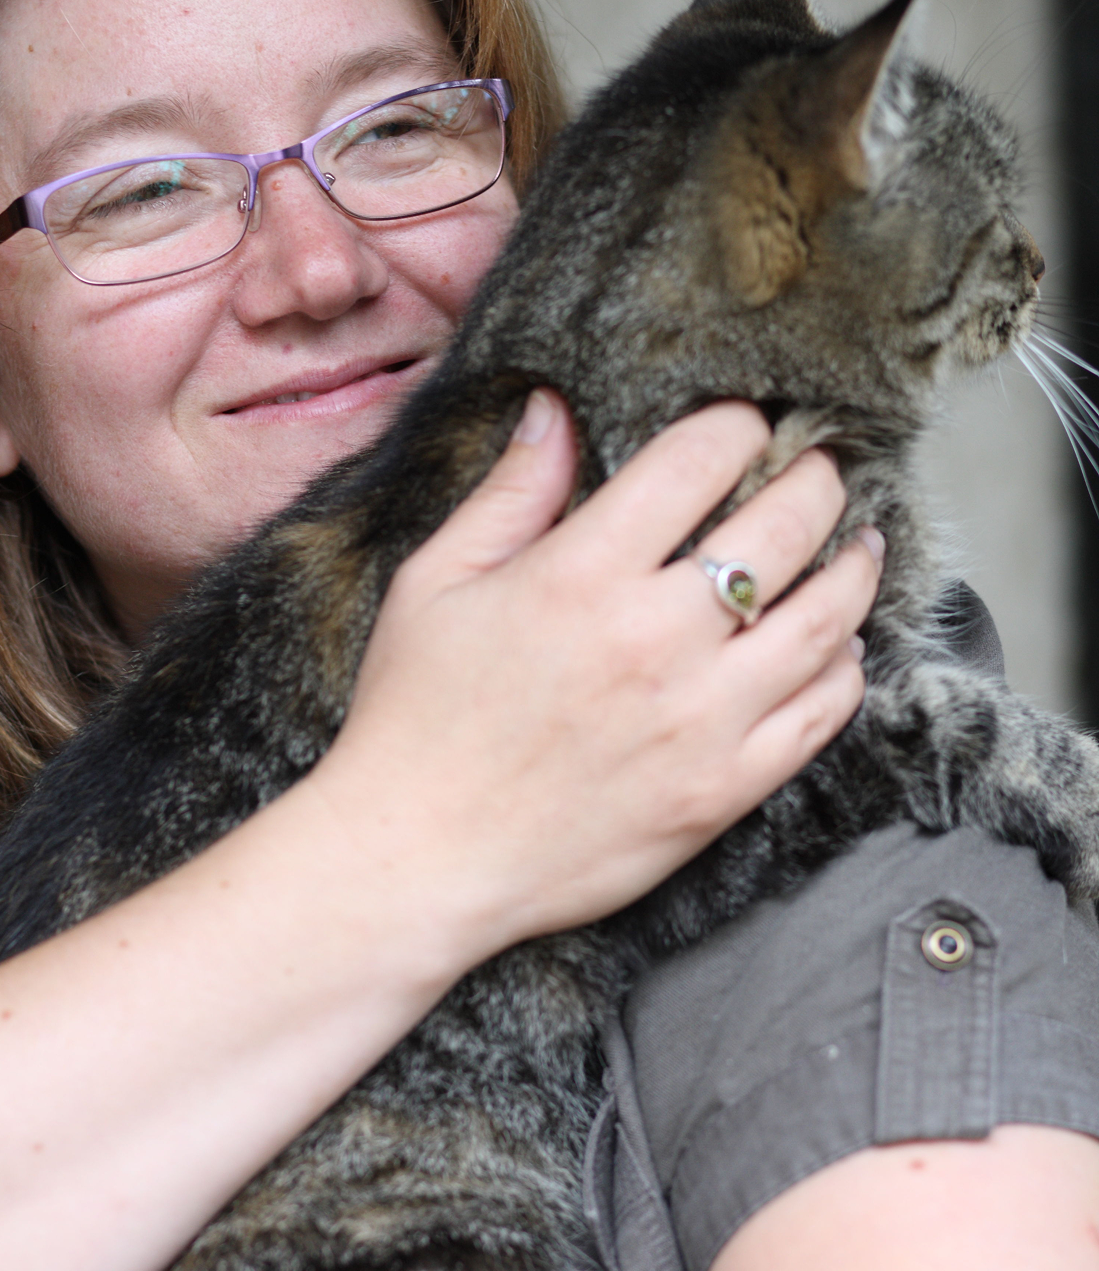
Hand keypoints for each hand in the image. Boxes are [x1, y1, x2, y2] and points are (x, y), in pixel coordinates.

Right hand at [310, 392, 879, 961]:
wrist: (419, 859)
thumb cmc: (414, 721)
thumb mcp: (434, 584)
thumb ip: (510, 494)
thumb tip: (556, 411)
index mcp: (581, 574)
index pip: (699, 460)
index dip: (737, 423)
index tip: (744, 423)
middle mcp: (655, 638)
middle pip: (786, 526)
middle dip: (817, 478)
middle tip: (820, 468)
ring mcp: (700, 719)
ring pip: (827, 618)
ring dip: (853, 566)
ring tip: (856, 544)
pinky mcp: (723, 790)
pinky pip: (822, 715)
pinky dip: (845, 669)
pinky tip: (838, 647)